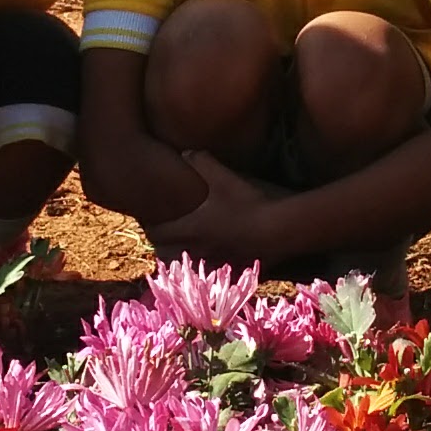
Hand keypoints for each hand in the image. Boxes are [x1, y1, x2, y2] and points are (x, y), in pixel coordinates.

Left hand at [144, 151, 281, 266]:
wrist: (278, 231)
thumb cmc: (247, 203)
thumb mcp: (224, 177)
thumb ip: (203, 162)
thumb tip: (186, 152)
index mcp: (190, 228)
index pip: (158, 233)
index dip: (152, 227)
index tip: (152, 221)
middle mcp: (197, 250)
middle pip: (166, 256)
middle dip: (163, 248)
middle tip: (168, 237)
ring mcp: (214, 264)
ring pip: (187, 270)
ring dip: (183, 262)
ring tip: (187, 253)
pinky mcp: (232, 272)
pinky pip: (212, 278)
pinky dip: (208, 272)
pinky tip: (215, 264)